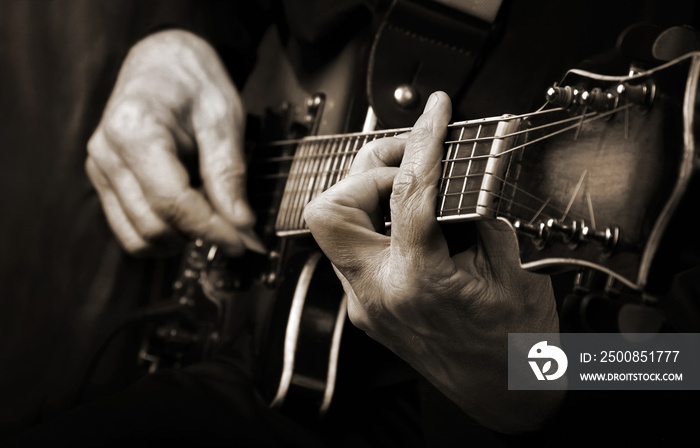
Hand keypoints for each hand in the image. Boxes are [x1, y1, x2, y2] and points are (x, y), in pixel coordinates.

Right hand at [86, 30, 263, 255]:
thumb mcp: (223, 119)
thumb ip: (228, 173)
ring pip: (138, 237)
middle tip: (235, 228)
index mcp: (134, 130)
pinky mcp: (104, 182)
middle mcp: (106, 153)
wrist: (165, 62)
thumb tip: (241, 225)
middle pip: (153, 225)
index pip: (172, 202)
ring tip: (210, 215)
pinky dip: (163, 234)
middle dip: (199, 235)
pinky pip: (130, 230)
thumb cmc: (194, 82)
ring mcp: (100, 169)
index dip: (211, 230)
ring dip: (180, 239)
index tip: (242, 243)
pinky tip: (188, 215)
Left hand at [305, 92, 563, 433]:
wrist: (506, 398)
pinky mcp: (366, 305)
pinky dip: (375, 221)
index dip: (423, 140)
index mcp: (419, 284)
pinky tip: (407, 217)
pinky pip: (353, 248)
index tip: (434, 112)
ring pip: (333, 228)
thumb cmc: (515, 350)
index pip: (409, 193)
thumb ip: (484, 216)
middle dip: (366, 170)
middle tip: (409, 158)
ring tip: (409, 182)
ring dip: (365, 193)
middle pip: (330, 210)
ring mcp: (366, 302)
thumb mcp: (517, 273)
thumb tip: (468, 173)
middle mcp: (378, 293)